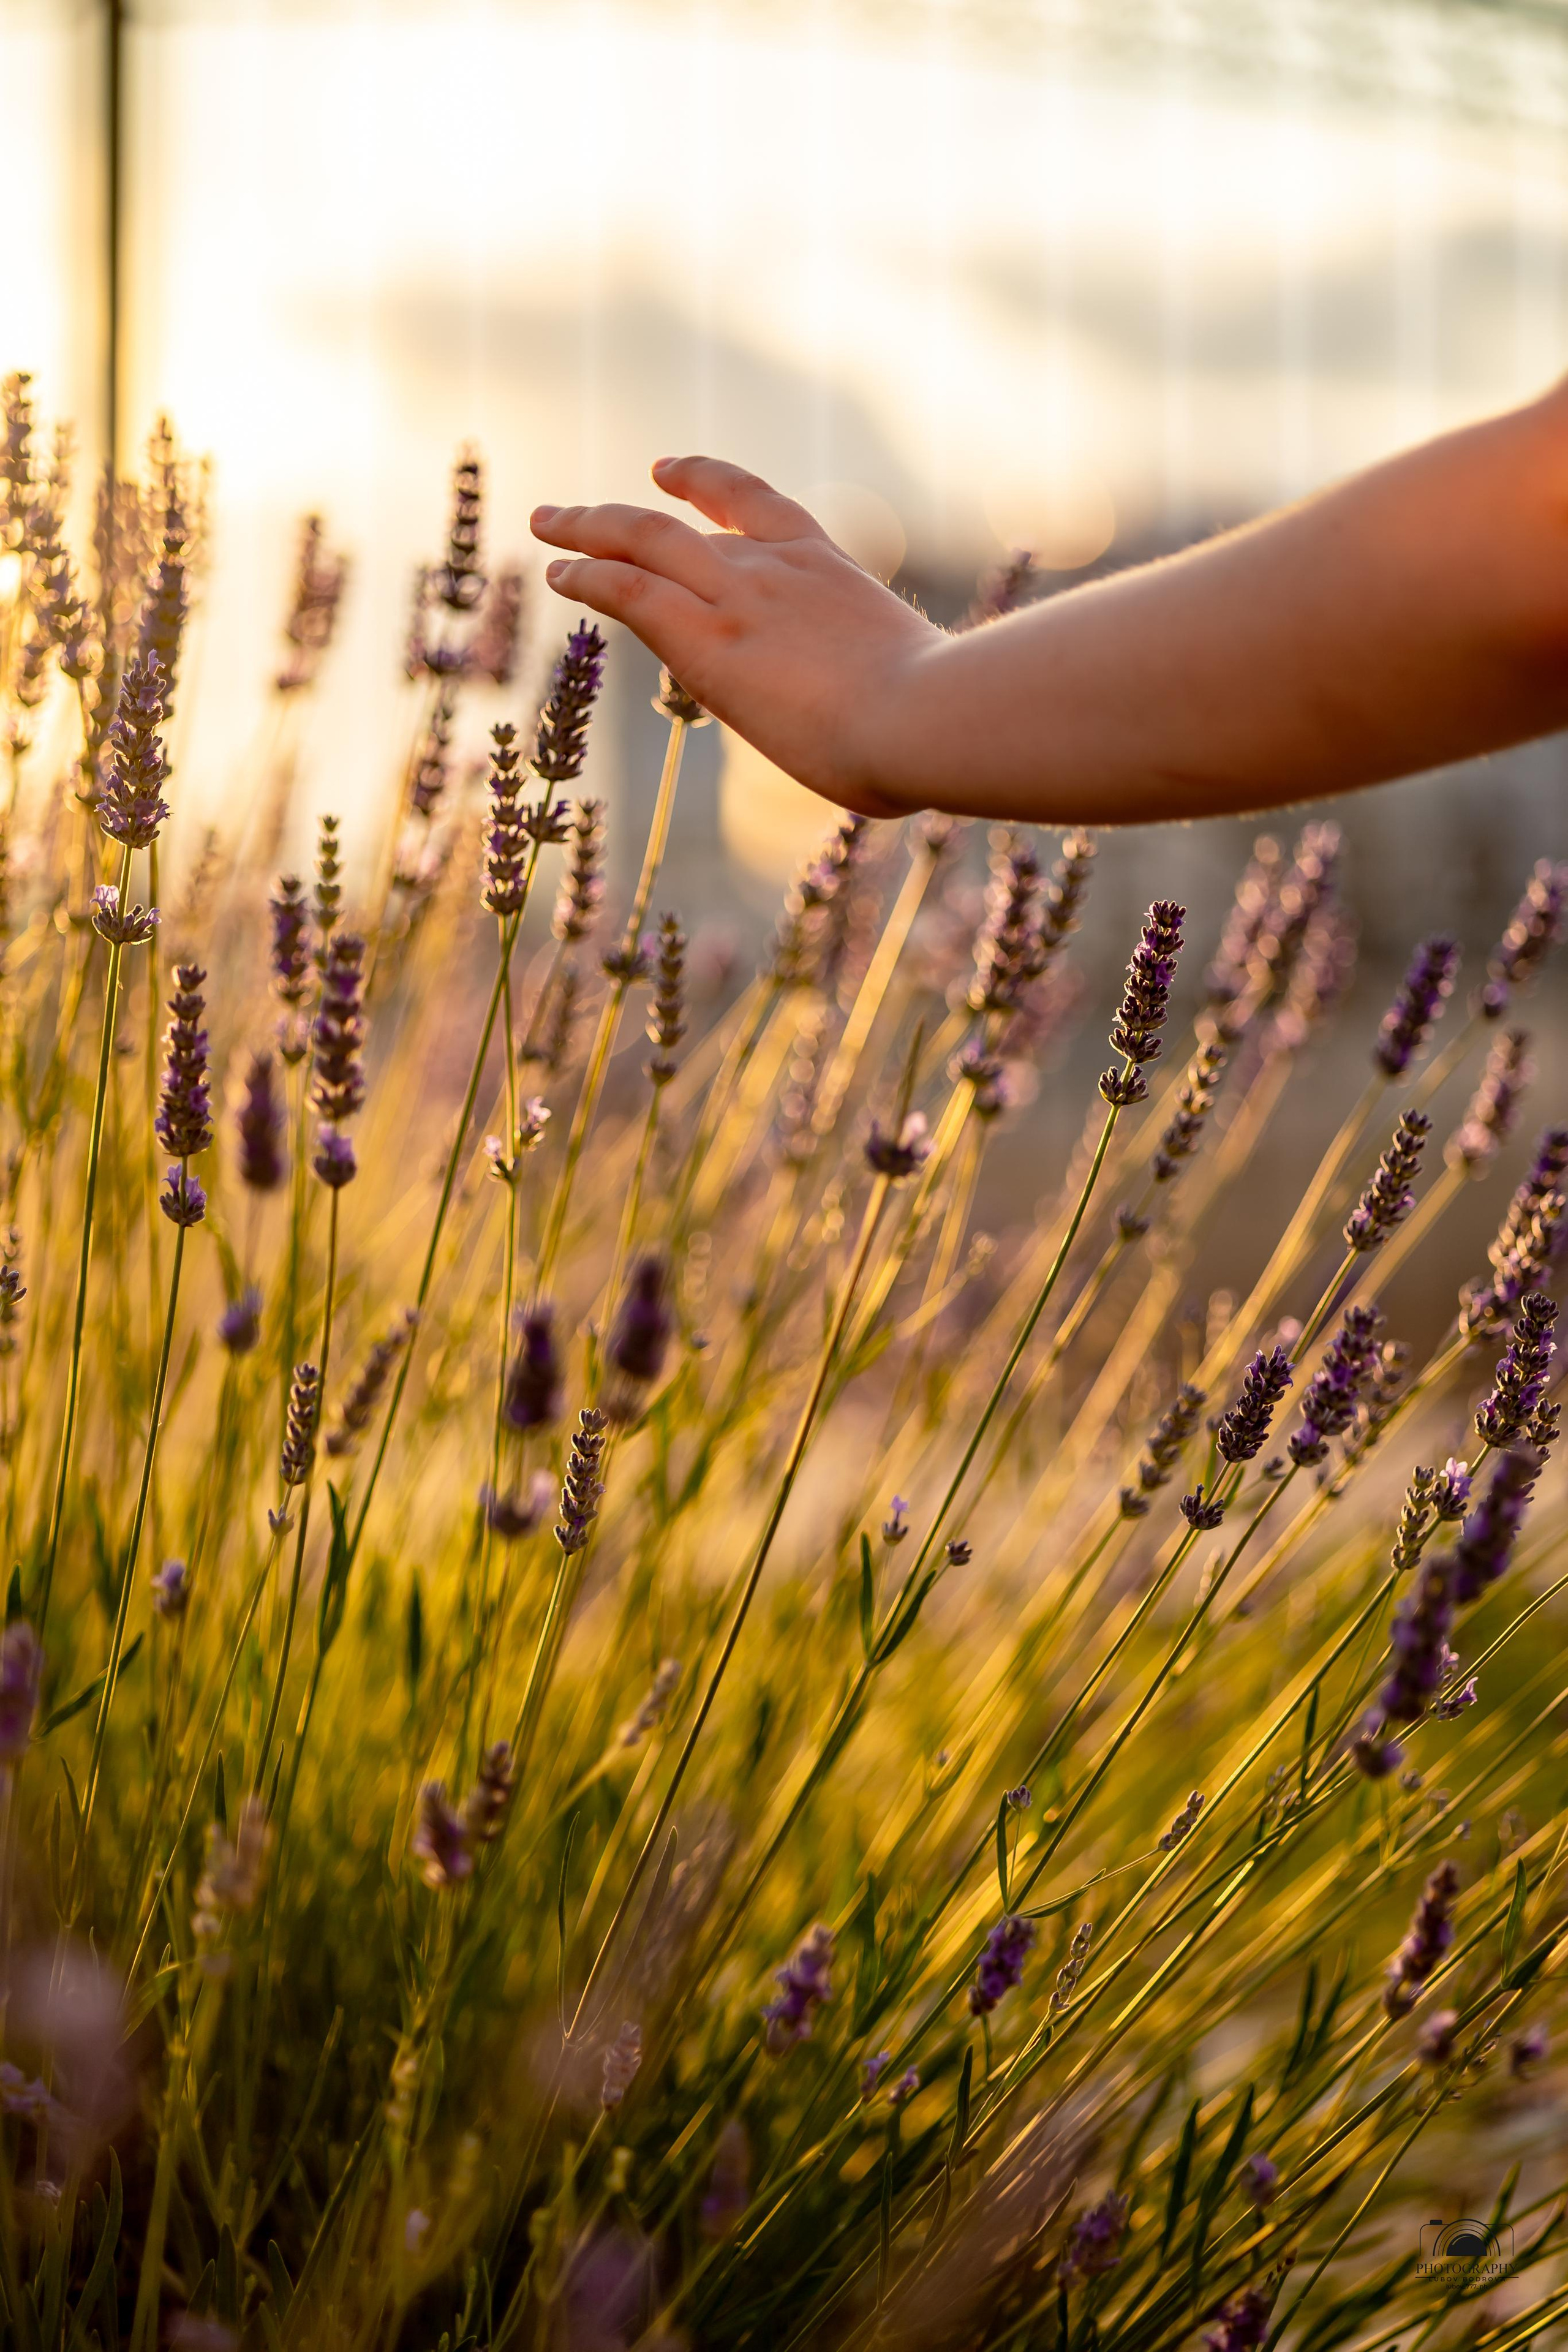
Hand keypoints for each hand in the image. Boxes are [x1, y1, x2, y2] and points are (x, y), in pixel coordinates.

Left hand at [530, 457, 939, 817]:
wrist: (927, 717)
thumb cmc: (940, 724)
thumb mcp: (913, 687)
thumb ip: (881, 693)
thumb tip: (894, 747)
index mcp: (829, 570)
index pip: (758, 507)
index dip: (705, 483)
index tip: (665, 471)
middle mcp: (775, 567)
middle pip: (681, 523)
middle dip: (622, 514)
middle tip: (575, 514)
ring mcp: (739, 597)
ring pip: (642, 543)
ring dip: (587, 532)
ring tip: (546, 526)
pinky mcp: (705, 638)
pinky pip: (629, 590)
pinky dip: (587, 576)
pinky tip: (557, 574)